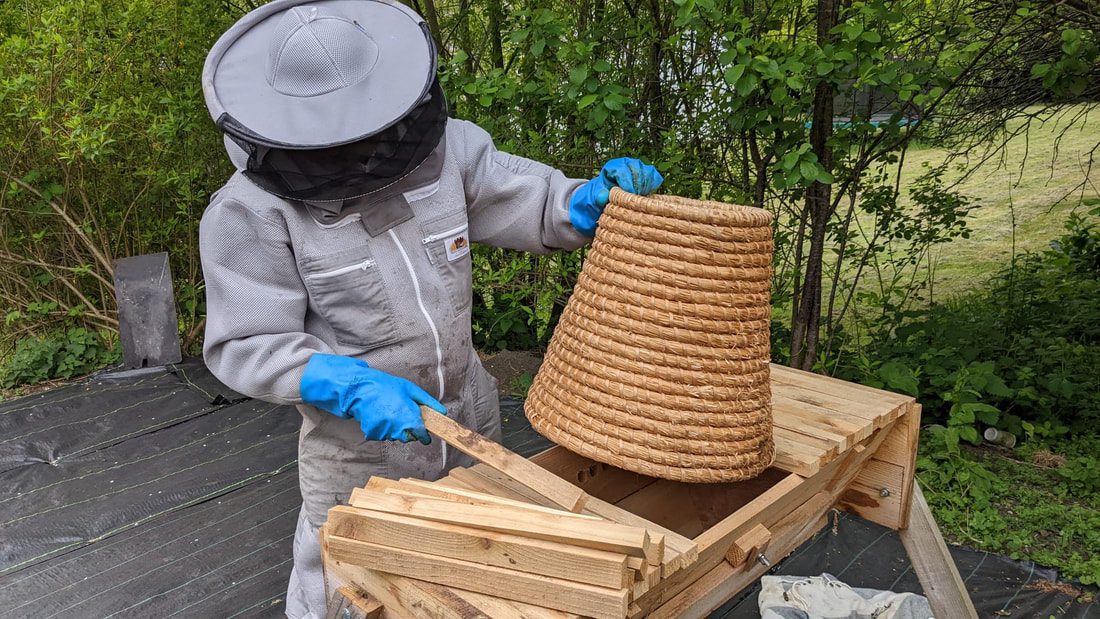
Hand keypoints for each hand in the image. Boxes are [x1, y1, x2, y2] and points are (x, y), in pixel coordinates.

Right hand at [299, 353, 445, 443]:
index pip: (421, 435)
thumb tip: (442, 412)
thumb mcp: (410, 390)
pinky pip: (382, 435)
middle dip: (409, 429)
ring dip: (395, 428)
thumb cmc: (385, 387)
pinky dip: (383, 428)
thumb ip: (428, 402)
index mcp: (409, 417)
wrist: (359, 389)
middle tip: (402, 414)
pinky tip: (379, 415)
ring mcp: (384, 432)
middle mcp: (397, 428)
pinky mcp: (373, 434)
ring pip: (395, 436)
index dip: (424, 435)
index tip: (425, 434)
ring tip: (389, 411)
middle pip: (409, 437)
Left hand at [569, 157, 663, 235]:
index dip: (627, 185)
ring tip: (637, 198)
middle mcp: (627, 163)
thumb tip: (603, 197)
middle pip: (637, 173)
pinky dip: (652, 187)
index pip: (623, 172)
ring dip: (644, 189)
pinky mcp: (649, 172)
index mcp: (614, 166)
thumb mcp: (597, 196)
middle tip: (633, 200)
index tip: (628, 196)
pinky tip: (644, 194)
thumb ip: (599, 196)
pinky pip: (655, 178)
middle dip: (636, 188)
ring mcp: (639, 166)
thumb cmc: (604, 194)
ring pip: (648, 175)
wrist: (611, 193)